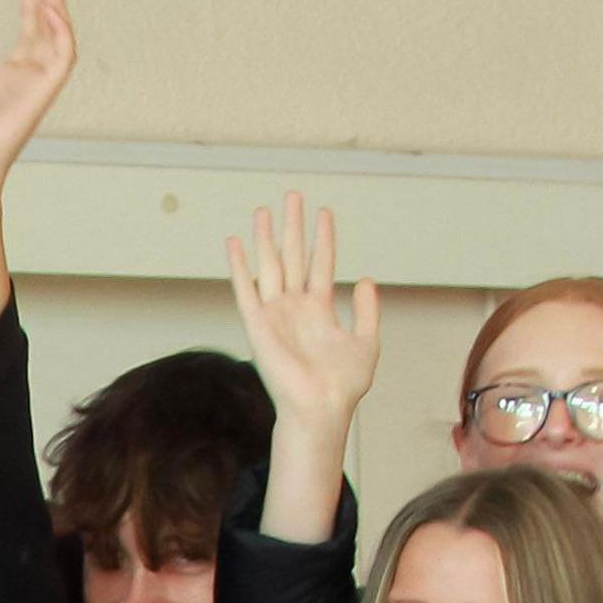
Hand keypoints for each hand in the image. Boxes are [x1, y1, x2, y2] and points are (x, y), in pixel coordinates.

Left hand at [0, 0, 74, 187]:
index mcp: (7, 85)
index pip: (28, 40)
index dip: (32, 12)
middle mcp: (26, 84)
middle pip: (48, 34)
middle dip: (50, 2)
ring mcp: (36, 89)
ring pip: (60, 41)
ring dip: (58, 10)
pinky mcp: (42, 95)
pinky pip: (62, 58)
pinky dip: (62, 32)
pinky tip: (51, 8)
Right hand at [226, 193, 380, 428]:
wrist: (321, 407)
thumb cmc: (343, 384)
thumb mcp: (367, 341)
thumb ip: (367, 310)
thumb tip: (365, 280)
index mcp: (319, 309)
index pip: (320, 263)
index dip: (323, 238)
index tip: (324, 212)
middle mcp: (295, 306)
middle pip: (292, 256)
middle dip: (293, 226)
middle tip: (293, 195)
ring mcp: (275, 313)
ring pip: (270, 266)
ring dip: (267, 238)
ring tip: (265, 210)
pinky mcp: (258, 324)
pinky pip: (245, 290)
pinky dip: (239, 267)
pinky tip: (235, 244)